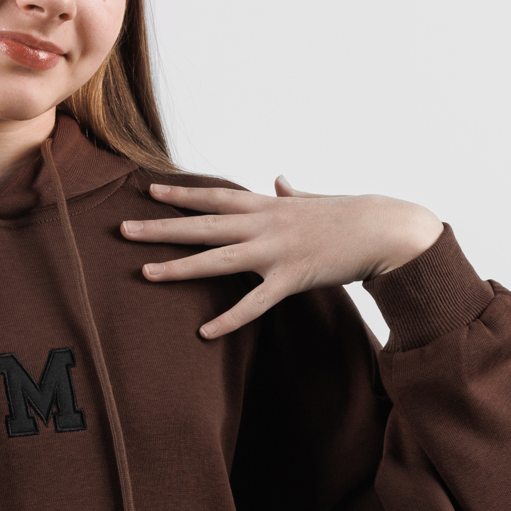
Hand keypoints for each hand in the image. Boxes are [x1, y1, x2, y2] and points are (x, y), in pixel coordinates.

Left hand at [121, 178, 442, 337]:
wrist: (388, 228)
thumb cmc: (354, 215)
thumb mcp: (316, 199)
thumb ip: (293, 193)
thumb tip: (281, 178)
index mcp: (268, 205)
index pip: (215, 196)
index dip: (181, 193)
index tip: (148, 189)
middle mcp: (265, 223)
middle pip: (203, 224)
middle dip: (161, 227)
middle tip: (123, 228)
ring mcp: (276, 250)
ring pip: (217, 259)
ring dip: (179, 267)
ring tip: (144, 272)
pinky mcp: (292, 278)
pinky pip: (255, 304)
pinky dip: (229, 319)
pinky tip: (204, 332)